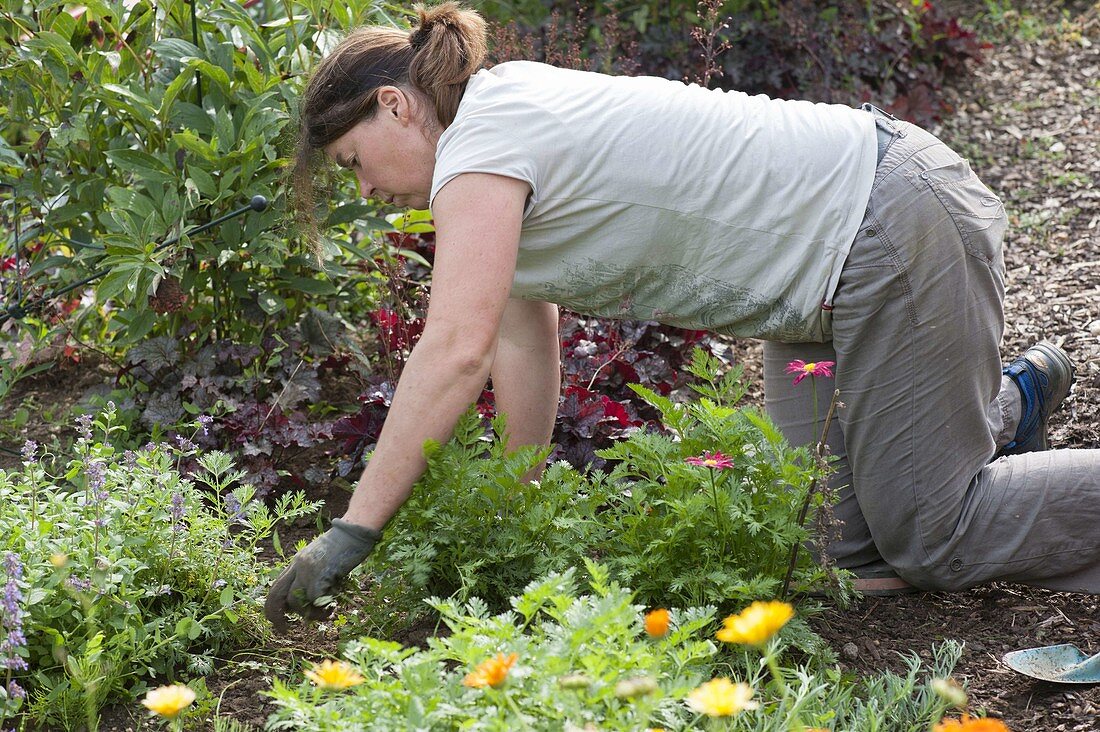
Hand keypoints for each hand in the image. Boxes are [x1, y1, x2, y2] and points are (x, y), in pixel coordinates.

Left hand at [264, 518, 380, 631]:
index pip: (276, 587)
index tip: (282, 619)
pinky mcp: (320, 574)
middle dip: (276, 617)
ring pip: (295, 602)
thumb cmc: (344, 544)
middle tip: (285, 630)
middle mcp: (297, 566)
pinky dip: (322, 610)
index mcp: (296, 562)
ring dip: (308, 614)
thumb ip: (314, 575)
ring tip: (324, 614)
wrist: (354, 531)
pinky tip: (332, 609)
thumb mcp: (322, 559)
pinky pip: (314, 600)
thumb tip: (312, 599)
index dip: (274, 606)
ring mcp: (307, 570)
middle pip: (275, 595)